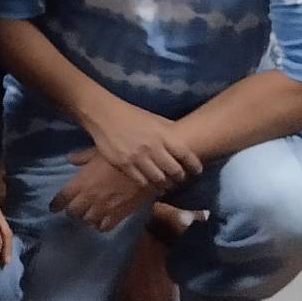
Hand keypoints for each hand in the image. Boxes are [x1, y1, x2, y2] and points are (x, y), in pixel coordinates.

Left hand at [52, 148, 160, 231]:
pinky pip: (104, 227)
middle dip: (72, 210)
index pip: (62, 198)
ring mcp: (104, 208)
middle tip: (74, 207)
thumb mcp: (98, 150)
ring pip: (87, 221)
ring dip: (86, 217)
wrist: (147, 169)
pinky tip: (102, 219)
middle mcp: (89, 198)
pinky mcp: (118, 215)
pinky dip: (100, 225)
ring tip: (88, 213)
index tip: (53, 207)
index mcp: (81, 182)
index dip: (56, 204)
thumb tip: (70, 159)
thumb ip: (82, 157)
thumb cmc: (121, 156)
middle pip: (73, 212)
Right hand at [85, 97, 201, 188]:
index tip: (197, 171)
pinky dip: (149, 185)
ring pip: (159, 179)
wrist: (104, 114)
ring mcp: (137, 157)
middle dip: (180, 177)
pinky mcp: (124, 165)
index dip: (194, 165)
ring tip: (166, 185)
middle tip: (180, 179)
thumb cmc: (132, 115)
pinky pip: (142, 182)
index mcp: (162, 134)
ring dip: (165, 184)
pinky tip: (151, 185)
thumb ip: (169, 131)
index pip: (185, 154)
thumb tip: (186, 141)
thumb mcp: (154, 119)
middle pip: (174, 171)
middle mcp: (152, 147)